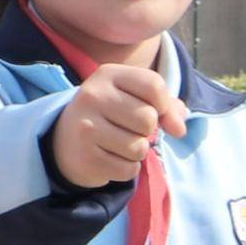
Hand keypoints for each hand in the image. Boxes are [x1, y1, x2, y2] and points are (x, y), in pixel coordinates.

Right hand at [52, 64, 186, 189]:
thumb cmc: (111, 115)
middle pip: (148, 118)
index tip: (156, 112)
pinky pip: (128, 169)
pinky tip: (109, 158)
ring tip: (117, 144)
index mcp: (108, 74)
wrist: (66, 141)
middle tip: (128, 129)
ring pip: (139, 147)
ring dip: (137, 152)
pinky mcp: (86, 157)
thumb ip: (166, 106)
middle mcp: (93, 96)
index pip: (154, 86)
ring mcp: (86, 127)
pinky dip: (126, 169)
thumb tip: (179, 128)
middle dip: (147, 130)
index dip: (164, 105)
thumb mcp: (135, 98)